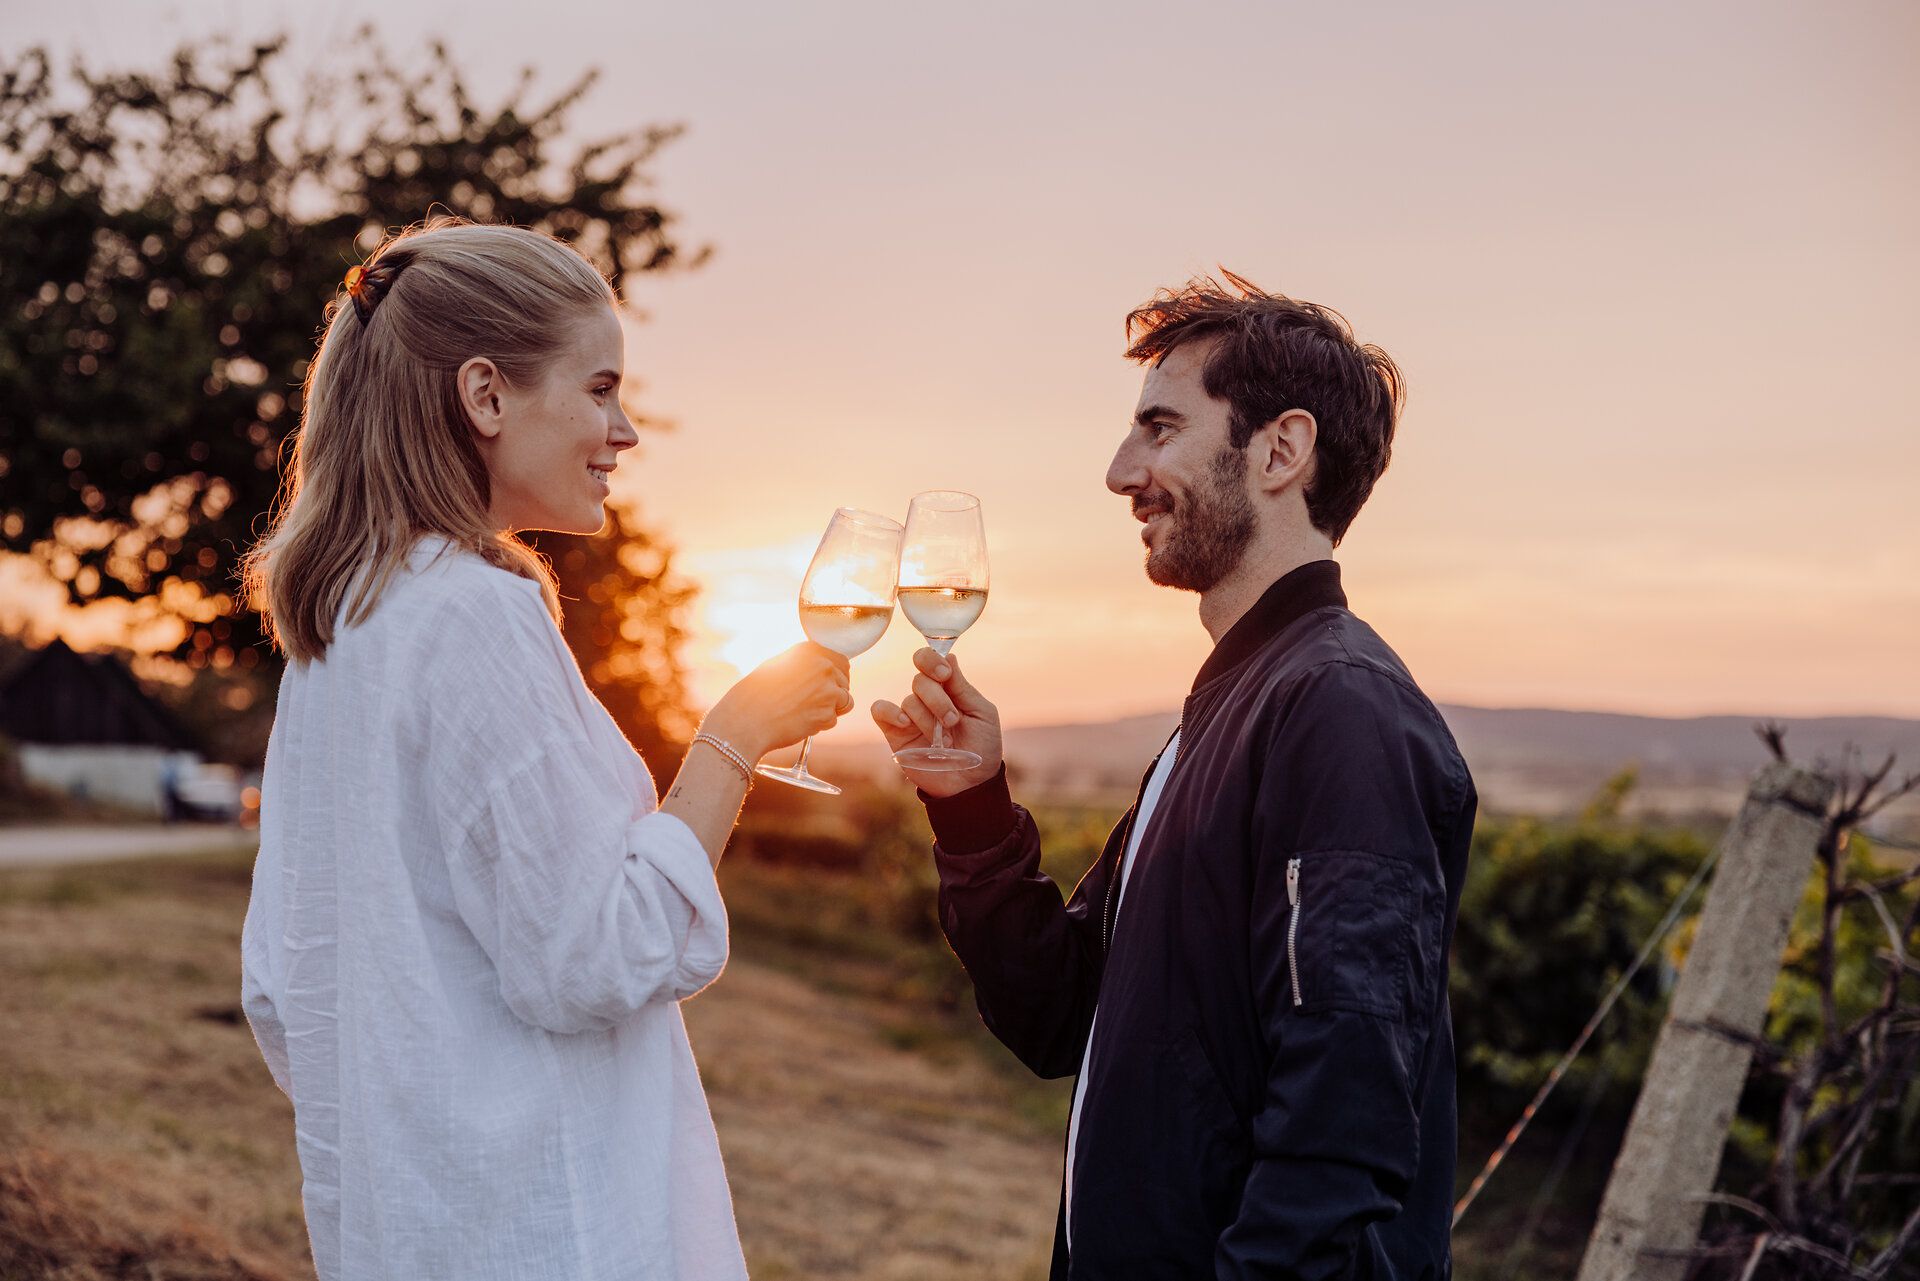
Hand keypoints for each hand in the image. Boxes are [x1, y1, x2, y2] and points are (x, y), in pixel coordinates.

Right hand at [703, 643, 851, 761]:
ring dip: (831, 709)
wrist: (745, 720)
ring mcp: (828, 690)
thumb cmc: (754, 695)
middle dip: (834, 693)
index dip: (838, 674)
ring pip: (845, 701)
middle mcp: (823, 666)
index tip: (830, 683)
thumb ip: (802, 664)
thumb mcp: (776, 665)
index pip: (841, 660)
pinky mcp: (827, 713)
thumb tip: (822, 667)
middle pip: (845, 682)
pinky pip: (833, 720)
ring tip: (805, 712)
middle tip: (812, 703)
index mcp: (809, 650)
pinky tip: (800, 722)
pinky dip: (820, 724)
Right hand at [870, 648, 1003, 796]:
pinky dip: (891, 712)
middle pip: (920, 680)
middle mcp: (927, 699)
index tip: (944, 674)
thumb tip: (948, 654)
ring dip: (927, 719)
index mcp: (948, 689)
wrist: (971, 784)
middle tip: (952, 721)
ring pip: (909, 701)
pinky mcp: (895, 734)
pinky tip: (906, 724)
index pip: (929, 661)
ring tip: (943, 739)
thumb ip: (962, 686)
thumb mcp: (981, 714)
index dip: (932, 661)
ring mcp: (910, 716)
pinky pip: (880, 710)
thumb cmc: (982, 747)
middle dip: (938, 700)